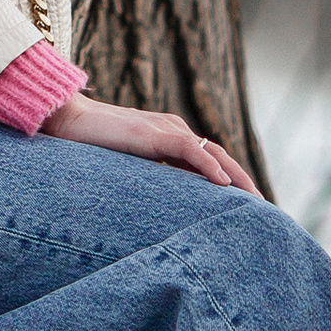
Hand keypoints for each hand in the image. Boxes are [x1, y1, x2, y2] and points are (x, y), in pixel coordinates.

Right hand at [40, 92, 262, 193]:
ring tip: (255, 201)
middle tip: (264, 209)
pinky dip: (209, 167)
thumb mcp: (130, 166)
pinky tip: (223, 185)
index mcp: (170, 138)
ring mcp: (166, 130)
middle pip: (221, 157)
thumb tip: (166, 204)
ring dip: (237, 178)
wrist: (66, 121)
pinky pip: (190, 150)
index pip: (210, 161)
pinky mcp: (154, 134)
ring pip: (213, 154)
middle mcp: (175, 131)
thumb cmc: (90, 145)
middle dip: (244, 182)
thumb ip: (150, 176)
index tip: (248, 207)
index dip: (232, 182)